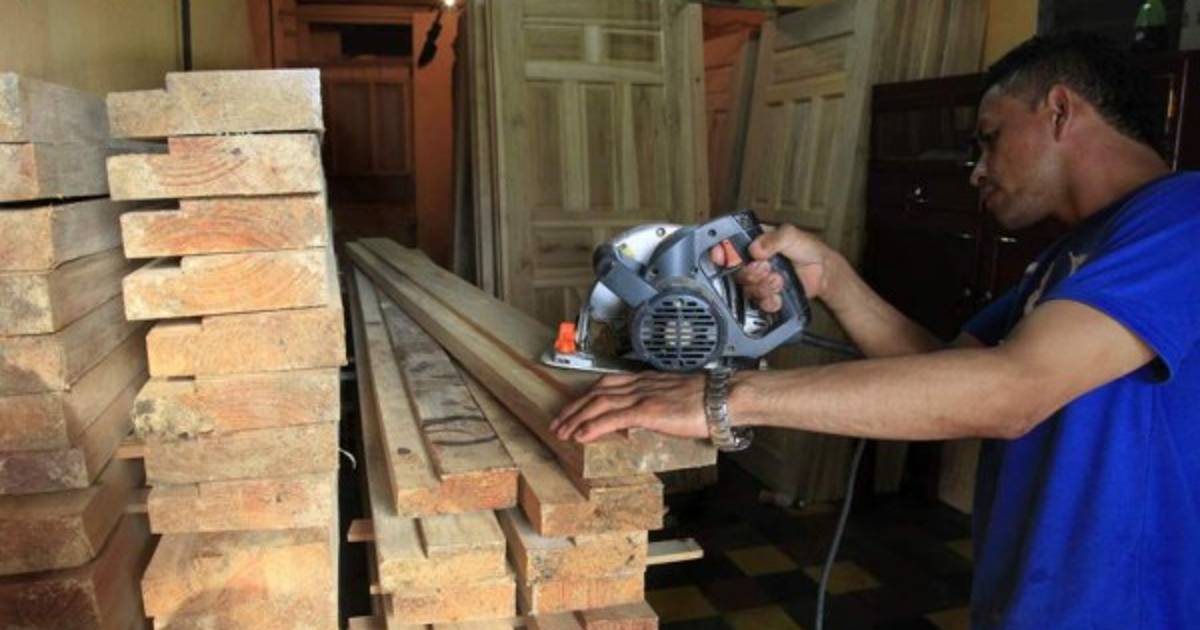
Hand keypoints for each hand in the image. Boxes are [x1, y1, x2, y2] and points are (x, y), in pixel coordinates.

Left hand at [549, 372, 707, 442]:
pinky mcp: (648, 410)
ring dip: (577, 419)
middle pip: (596, 392)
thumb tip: (650, 417)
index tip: (572, 409)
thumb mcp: (676, 399)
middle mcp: (639, 384)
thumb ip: (659, 404)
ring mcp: (642, 396)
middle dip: (573, 408)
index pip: (606, 384)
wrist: (723, 397)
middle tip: (557, 424)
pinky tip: (581, 437)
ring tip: (562, 433)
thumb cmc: (708, 401)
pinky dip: (594, 426)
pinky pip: (613, 418)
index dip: (585, 396)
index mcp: (646, 380)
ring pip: (599, 404)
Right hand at [711, 224, 836, 312]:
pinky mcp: (767, 295)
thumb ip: (774, 238)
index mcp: (754, 242)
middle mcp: (753, 262)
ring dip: (763, 287)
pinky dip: (769, 301)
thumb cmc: (808, 248)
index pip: (728, 246)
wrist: (823, 272)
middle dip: (752, 273)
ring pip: (748, 289)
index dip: (719, 252)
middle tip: (767, 268)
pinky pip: (759, 303)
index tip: (719, 257)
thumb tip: (756, 248)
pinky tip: (778, 296)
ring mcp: (759, 279)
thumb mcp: (791, 234)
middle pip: (737, 272)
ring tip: (779, 280)